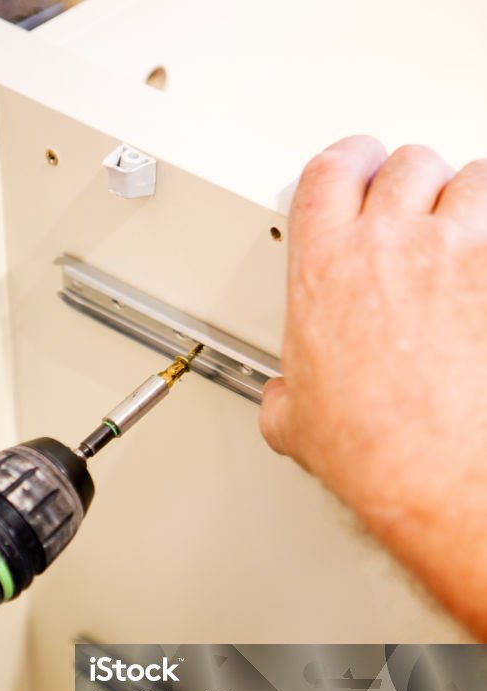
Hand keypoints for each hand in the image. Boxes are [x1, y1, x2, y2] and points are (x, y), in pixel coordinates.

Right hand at [261, 137, 486, 637]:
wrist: (434, 470)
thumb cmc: (370, 446)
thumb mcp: (295, 424)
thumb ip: (283, 396)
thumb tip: (282, 402)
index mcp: (324, 268)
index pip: (331, 171)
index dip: (347, 160)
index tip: (356, 166)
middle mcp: (389, 245)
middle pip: (405, 165)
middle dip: (409, 180)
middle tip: (412, 205)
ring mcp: (454, 253)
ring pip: (468, 181)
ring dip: (463, 200)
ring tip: (462, 230)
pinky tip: (485, 267)